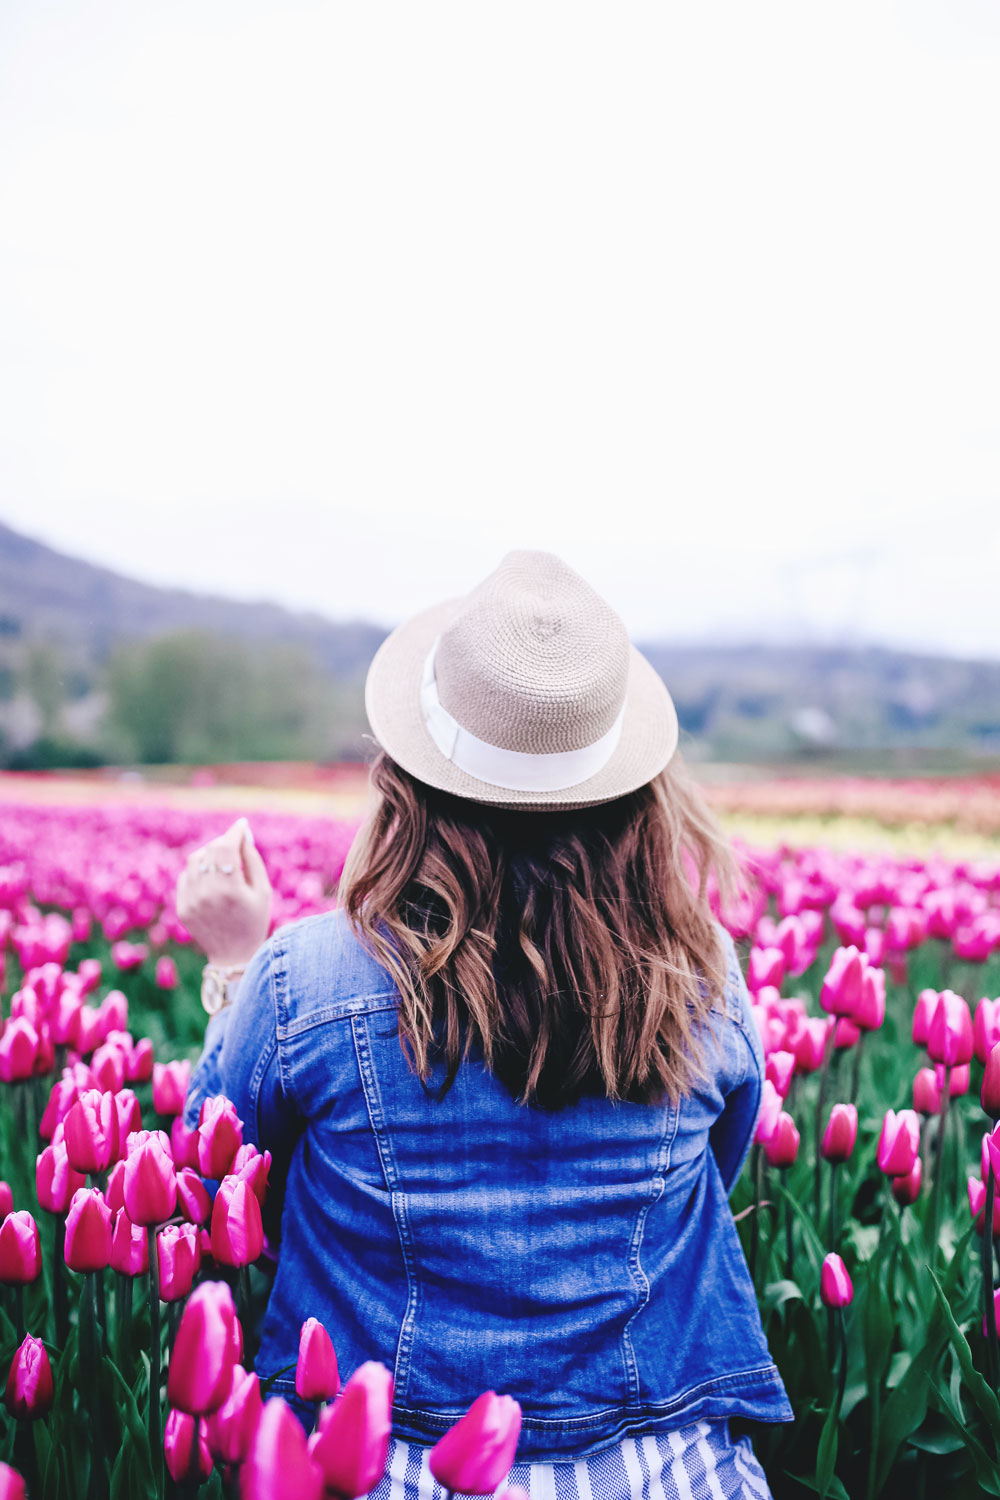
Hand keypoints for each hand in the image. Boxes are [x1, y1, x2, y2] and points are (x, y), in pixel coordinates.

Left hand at [176, 818, 272, 966]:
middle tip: (235, 845)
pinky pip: (186, 876)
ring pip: (195, 860)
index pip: (227, 846)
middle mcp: (207, 893)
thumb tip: (243, 835)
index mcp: (230, 889)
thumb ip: (252, 860)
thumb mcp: (263, 891)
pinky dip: (198, 870)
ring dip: (209, 854)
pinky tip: (211, 879)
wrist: (233, 956)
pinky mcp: (182, 907)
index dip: (235, 832)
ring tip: (223, 862)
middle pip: (211, 850)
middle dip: (224, 842)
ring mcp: (191, 901)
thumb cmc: (255, 922)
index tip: (242, 825)